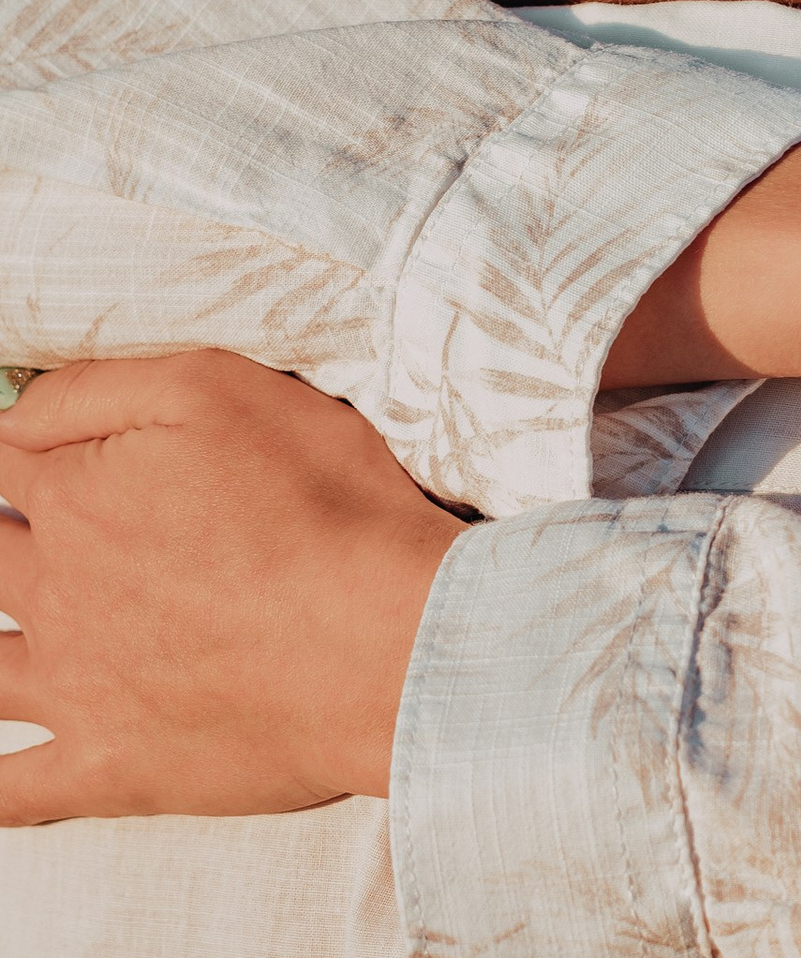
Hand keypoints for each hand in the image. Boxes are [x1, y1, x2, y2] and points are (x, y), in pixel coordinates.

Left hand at [0, 353, 461, 820]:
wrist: (382, 641)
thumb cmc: (319, 504)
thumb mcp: (217, 391)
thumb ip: (98, 390)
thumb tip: (14, 409)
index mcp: (77, 500)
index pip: (6, 458)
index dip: (15, 444)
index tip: (24, 451)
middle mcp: (56, 593)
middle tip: (18, 533)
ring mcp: (72, 688)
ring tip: (3, 634)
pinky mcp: (106, 765)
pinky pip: (10, 790)